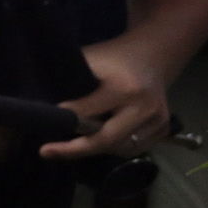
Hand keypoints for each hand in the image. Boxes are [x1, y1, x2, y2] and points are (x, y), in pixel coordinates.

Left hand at [39, 45, 172, 162]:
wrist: (151, 55)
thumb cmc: (112, 56)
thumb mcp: (89, 60)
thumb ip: (71, 81)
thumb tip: (44, 106)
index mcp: (125, 88)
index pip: (87, 114)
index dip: (64, 121)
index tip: (43, 127)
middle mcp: (145, 107)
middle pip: (106, 141)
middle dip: (75, 149)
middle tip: (47, 152)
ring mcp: (158, 120)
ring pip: (119, 148)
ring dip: (95, 148)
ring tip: (73, 143)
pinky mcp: (163, 128)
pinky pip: (134, 148)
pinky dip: (114, 147)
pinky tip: (99, 138)